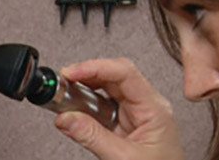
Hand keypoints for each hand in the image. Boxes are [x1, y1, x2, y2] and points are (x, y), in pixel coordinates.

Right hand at [55, 58, 182, 159]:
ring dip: (85, 89)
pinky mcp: (127, 123)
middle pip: (115, 76)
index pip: (125, 73)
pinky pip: (104, 105)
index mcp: (155, 108)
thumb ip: (92, 137)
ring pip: (108, 88)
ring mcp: (137, 114)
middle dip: (87, 75)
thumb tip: (65, 118)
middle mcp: (147, 106)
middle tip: (63, 82)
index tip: (71, 73)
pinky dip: (87, 104)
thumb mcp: (123, 159)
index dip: (95, 67)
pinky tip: (76, 109)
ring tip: (65, 95)